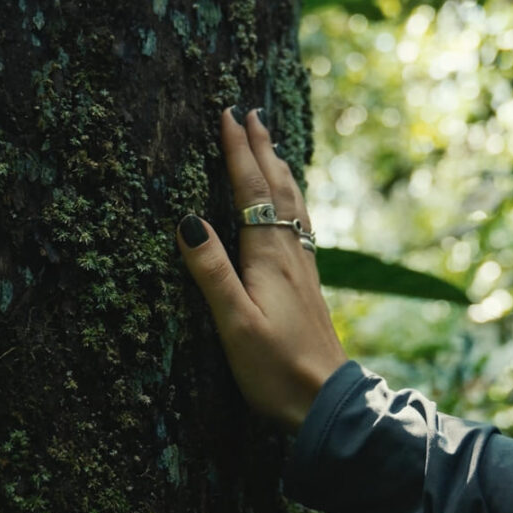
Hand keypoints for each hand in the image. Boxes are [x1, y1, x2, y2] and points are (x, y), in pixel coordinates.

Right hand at [176, 107, 346, 429]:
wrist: (325, 399)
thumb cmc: (276, 367)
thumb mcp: (234, 323)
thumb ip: (211, 272)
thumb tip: (187, 220)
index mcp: (269, 256)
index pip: (252, 191)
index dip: (239, 151)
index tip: (229, 114)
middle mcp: (290, 253)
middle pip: (277, 188)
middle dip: (262, 148)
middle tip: (252, 113)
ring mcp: (303, 267)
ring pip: (293, 203)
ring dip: (280, 169)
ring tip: (273, 146)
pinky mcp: (307, 283)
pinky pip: (299, 224)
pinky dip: (292, 200)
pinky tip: (293, 207)